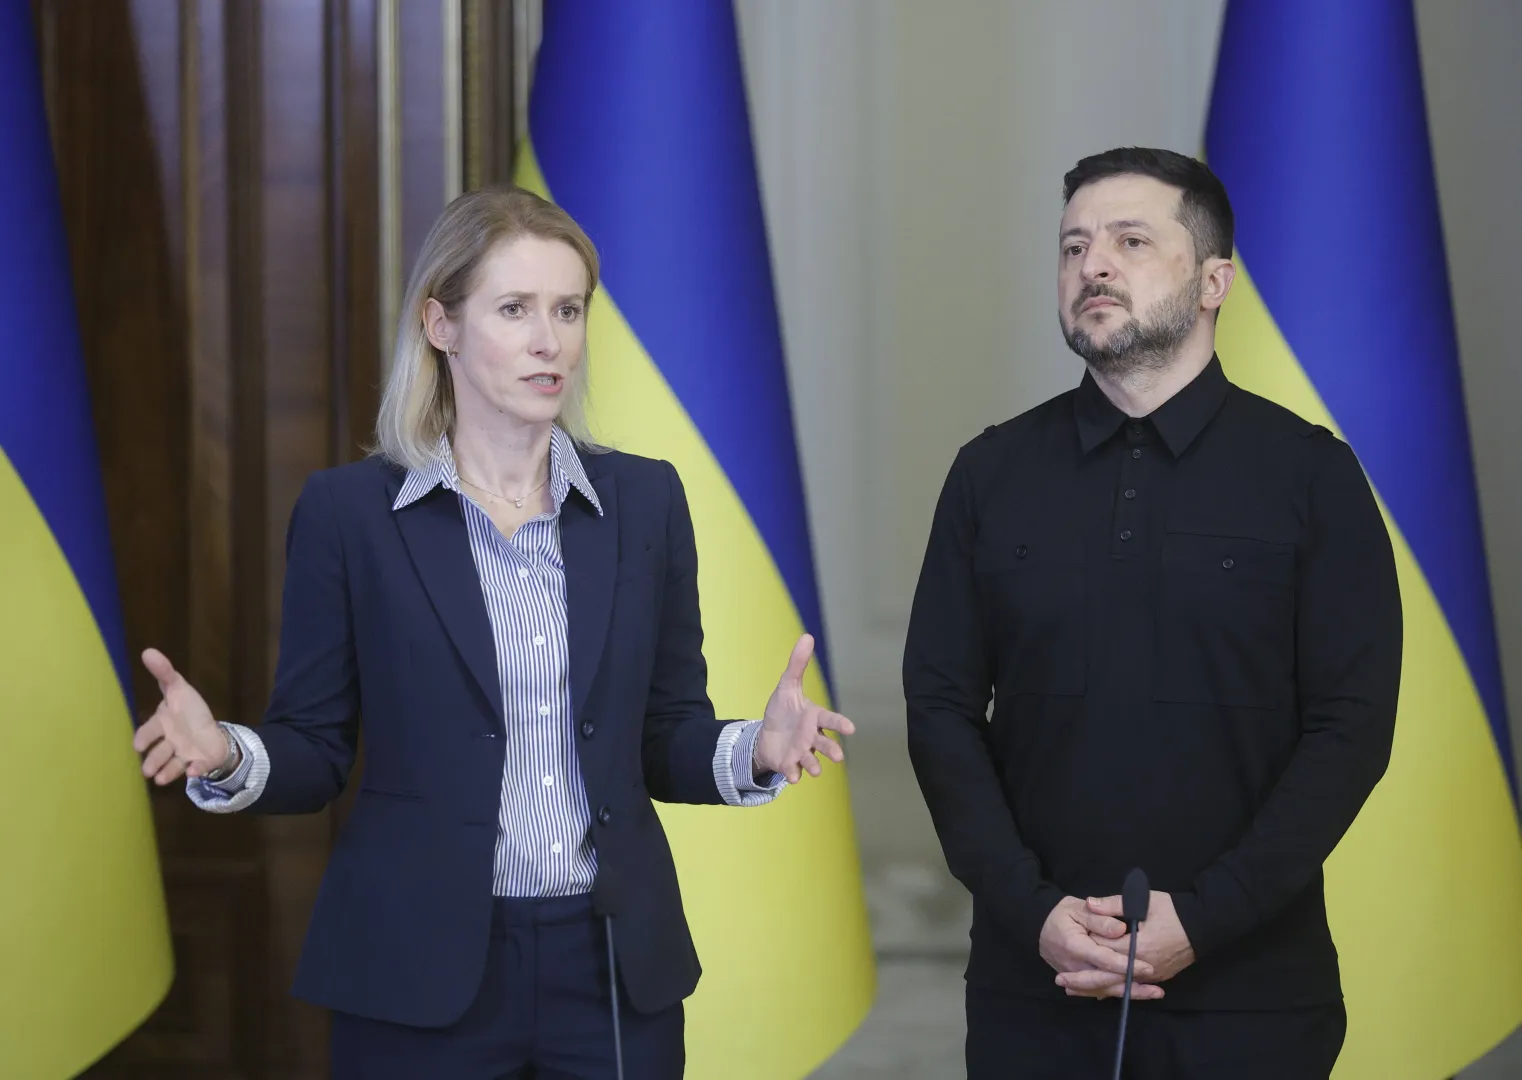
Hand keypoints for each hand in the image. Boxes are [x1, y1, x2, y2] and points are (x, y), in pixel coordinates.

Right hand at [131, 648, 229, 784]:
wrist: (210, 733)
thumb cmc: (189, 711)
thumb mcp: (178, 689)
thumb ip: (164, 673)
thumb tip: (147, 651)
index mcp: (161, 724)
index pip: (148, 731)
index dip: (144, 737)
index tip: (138, 744)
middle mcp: (169, 742)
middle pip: (159, 752)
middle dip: (153, 760)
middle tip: (146, 770)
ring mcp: (183, 754)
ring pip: (173, 764)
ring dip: (167, 771)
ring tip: (159, 779)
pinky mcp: (198, 762)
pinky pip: (197, 767)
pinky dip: (196, 770)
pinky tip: (193, 771)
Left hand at [755, 635, 855, 782]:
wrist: (767, 735)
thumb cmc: (783, 710)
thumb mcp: (787, 686)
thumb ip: (797, 664)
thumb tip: (807, 636)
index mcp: (814, 717)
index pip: (830, 719)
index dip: (839, 723)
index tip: (850, 728)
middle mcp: (812, 737)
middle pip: (825, 743)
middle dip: (832, 749)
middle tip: (838, 756)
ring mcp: (801, 752)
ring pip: (812, 761)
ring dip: (814, 765)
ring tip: (816, 770)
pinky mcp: (789, 764)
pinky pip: (793, 771)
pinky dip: (794, 774)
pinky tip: (793, 776)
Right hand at [1041, 896, 1164, 1000]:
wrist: (1039, 926)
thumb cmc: (1061, 914)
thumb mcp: (1078, 908)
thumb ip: (1099, 918)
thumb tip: (1120, 929)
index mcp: (1076, 947)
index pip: (1105, 960)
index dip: (1127, 964)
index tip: (1148, 966)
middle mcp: (1075, 967)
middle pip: (1106, 982)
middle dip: (1133, 986)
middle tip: (1157, 990)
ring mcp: (1076, 976)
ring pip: (1105, 990)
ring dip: (1129, 993)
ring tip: (1153, 994)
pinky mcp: (1078, 980)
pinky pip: (1098, 991)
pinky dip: (1117, 993)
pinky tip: (1135, 994)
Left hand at [1055, 891, 1194, 997]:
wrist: (1204, 925)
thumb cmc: (1173, 910)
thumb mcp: (1143, 901)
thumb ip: (1113, 904)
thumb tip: (1089, 904)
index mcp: (1138, 946)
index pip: (1106, 949)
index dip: (1086, 947)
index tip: (1065, 948)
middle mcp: (1144, 966)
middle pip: (1108, 975)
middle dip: (1083, 979)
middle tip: (1060, 981)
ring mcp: (1153, 974)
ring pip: (1119, 985)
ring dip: (1096, 988)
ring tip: (1073, 991)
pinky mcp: (1159, 977)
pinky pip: (1131, 986)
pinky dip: (1114, 989)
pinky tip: (1099, 993)